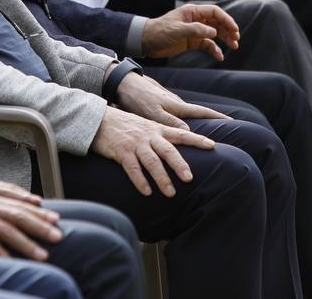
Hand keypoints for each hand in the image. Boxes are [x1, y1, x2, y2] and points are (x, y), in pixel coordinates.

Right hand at [0, 181, 61, 260]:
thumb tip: (10, 215)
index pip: (21, 206)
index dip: (40, 214)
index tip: (56, 219)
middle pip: (20, 218)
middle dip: (41, 228)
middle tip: (59, 236)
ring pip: (9, 232)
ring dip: (27, 244)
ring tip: (43, 255)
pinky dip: (1, 253)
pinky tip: (12, 261)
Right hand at [90, 106, 215, 196]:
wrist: (99, 119)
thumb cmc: (125, 126)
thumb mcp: (145, 127)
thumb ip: (160, 137)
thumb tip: (176, 151)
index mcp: (157, 129)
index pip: (181, 134)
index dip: (196, 140)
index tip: (212, 146)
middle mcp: (148, 136)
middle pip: (168, 150)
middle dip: (179, 164)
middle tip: (189, 178)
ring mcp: (135, 144)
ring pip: (152, 162)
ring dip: (162, 178)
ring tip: (170, 193)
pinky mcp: (121, 152)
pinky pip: (132, 168)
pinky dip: (140, 181)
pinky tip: (147, 192)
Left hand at [115, 72, 228, 128]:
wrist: (122, 82)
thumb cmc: (137, 98)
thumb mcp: (153, 112)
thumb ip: (170, 121)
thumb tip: (189, 131)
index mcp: (177, 106)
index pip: (203, 112)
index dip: (218, 117)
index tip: (234, 121)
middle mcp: (175, 103)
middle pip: (198, 113)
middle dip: (212, 119)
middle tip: (228, 127)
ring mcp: (168, 102)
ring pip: (186, 113)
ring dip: (197, 120)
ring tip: (206, 130)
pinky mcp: (159, 103)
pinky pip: (176, 113)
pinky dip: (182, 119)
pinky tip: (180, 125)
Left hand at [141, 4, 239, 60]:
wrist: (145, 41)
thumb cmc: (159, 31)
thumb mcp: (177, 30)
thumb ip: (196, 30)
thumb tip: (214, 32)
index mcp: (192, 12)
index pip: (215, 12)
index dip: (226, 19)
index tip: (235, 30)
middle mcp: (195, 20)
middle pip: (217, 22)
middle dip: (228, 30)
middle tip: (236, 40)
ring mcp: (194, 31)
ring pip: (215, 33)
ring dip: (224, 39)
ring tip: (234, 47)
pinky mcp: (191, 41)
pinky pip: (207, 44)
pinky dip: (214, 50)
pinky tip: (219, 57)